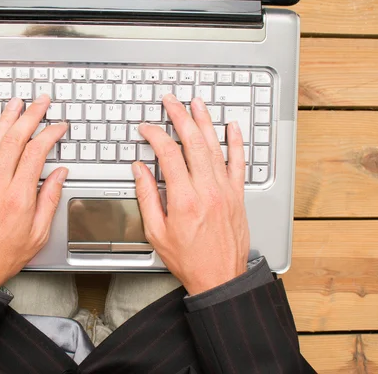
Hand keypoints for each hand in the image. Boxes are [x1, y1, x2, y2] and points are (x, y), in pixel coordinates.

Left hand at [0, 96, 67, 287]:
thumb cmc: (2, 255)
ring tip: (17, 102)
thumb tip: (59, 175)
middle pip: (16, 139)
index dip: (50, 134)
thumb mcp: (37, 234)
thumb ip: (49, 200)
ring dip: (6, 118)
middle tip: (41, 102)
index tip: (59, 126)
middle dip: (31, 116)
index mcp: (19, 197)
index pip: (37, 153)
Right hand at [134, 94, 249, 295]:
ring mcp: (225, 190)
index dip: (155, 135)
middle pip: (192, 142)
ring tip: (197, 103)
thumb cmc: (188, 259)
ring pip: (215, 147)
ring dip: (205, 122)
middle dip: (180, 116)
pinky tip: (232, 127)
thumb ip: (147, 197)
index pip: (168, 154)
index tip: (146, 129)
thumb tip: (139, 169)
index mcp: (183, 199)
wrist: (220, 277)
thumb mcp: (156, 232)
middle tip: (171, 101)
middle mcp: (207, 190)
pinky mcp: (237, 195)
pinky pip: (238, 163)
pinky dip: (236, 143)